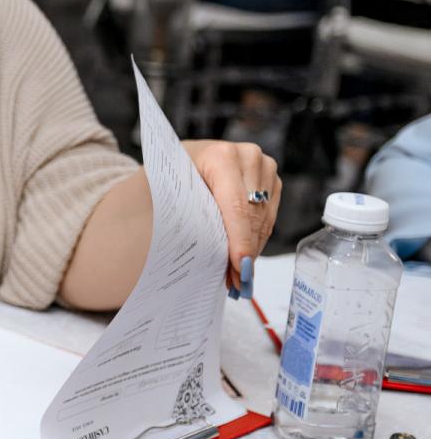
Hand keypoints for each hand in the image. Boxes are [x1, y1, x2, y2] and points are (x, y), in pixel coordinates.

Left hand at [184, 140, 281, 298]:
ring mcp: (263, 167)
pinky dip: (255, 239)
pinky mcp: (270, 179)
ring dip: (251, 249)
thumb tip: (194, 257)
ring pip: (263, 220)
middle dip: (243, 252)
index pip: (236, 207)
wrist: (181, 160)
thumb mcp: (167, 192)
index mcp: (220, 156)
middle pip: (252, 216)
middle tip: (235, 283)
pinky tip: (243, 257)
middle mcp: (247, 157)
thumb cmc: (171, 176)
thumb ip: (183, 218)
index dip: (239, 241)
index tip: (241, 269)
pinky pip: (268, 217)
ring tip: (237, 276)